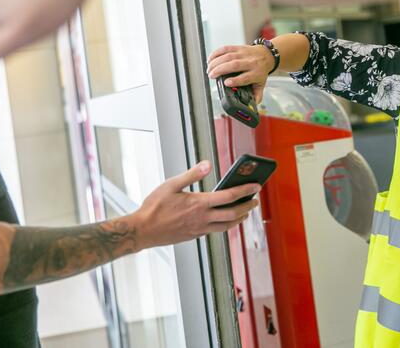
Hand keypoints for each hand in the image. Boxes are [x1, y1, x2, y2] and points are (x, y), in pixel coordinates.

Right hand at [132, 161, 259, 248]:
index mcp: (199, 204)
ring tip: (245, 212)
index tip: (256, 187)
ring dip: (239, 218)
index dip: (245, 191)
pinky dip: (225, 225)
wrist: (143, 230)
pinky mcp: (194, 236)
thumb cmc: (154, 207)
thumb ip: (192, 174)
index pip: (229, 197)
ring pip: (226, 226)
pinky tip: (224, 220)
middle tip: (255, 201)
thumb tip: (207, 163)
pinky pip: (216, 231)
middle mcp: (202, 219)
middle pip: (233, 214)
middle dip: (247, 206)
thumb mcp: (171, 184)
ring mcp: (199, 229)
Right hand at [207, 45, 273, 102]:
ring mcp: (244, 54)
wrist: (266, 56)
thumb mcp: (261, 84)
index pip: (245, 77)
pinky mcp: (238, 48)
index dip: (235, 80)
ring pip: (228, 56)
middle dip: (220, 70)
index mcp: (256, 74)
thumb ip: (256, 95)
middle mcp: (250, 63)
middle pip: (234, 65)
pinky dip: (216, 53)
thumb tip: (252, 106)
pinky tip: (210, 60)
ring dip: (216, 62)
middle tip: (211, 76)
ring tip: (209, 70)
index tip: (226, 83)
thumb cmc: (260, 72)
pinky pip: (226, 48)